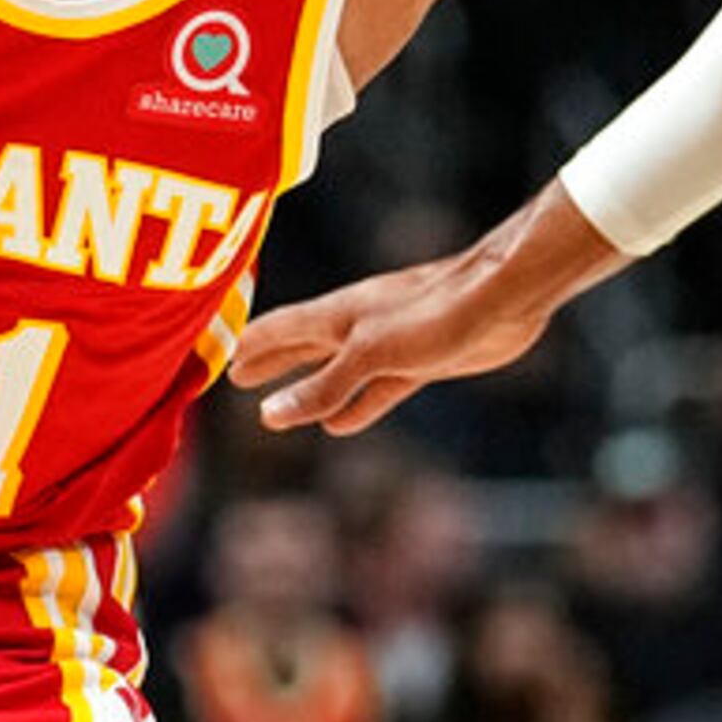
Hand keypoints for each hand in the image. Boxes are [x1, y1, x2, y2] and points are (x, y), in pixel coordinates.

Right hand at [231, 183, 618, 435]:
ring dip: (308, 386)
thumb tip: (270, 414)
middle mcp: (358, 325)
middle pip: (301, 345)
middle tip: (234, 375)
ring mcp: (390, 344)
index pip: (279, 328)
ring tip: (279, 406)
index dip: (248, 345)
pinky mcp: (421, 362)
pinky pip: (375, 389)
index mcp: (338, 314)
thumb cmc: (437, 310)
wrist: (505, 297)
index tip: (216, 359)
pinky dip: (355, 406)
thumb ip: (324, 385)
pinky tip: (341, 425)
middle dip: (269, 362)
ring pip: (336, 370)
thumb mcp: (372, 353)